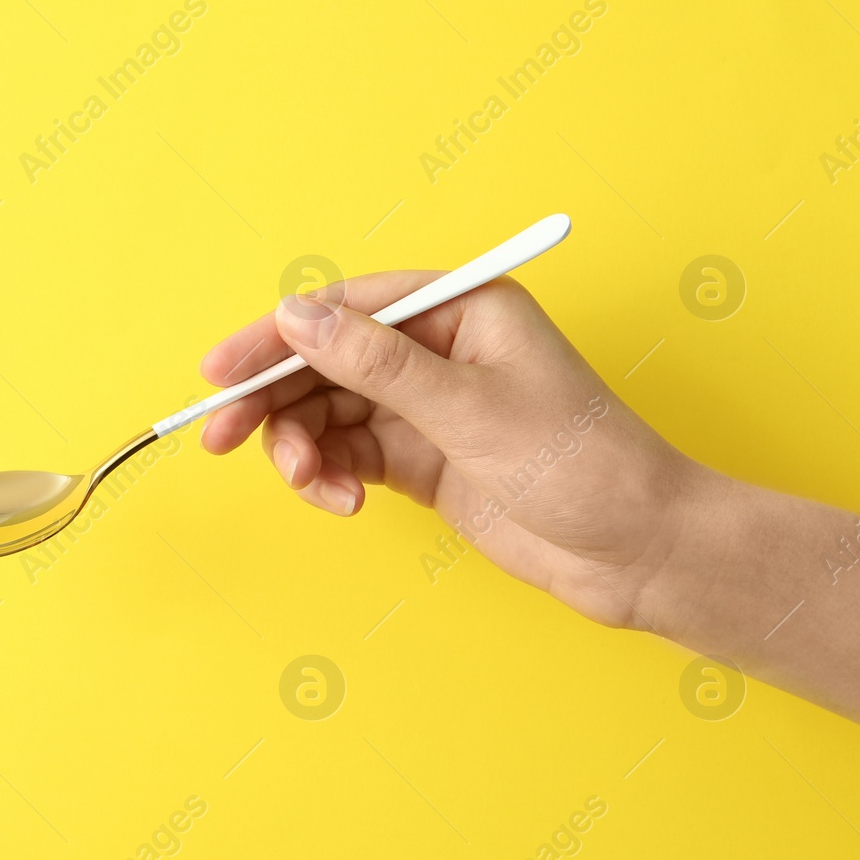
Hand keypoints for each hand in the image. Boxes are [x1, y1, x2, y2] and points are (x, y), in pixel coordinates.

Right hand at [199, 273, 706, 629]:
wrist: (637, 552)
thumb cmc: (582, 463)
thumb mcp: (469, 407)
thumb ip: (376, 362)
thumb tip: (297, 315)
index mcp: (461, 309)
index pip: (345, 307)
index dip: (277, 336)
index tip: (222, 372)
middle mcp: (438, 350)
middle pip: (324, 361)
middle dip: (274, 400)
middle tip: (222, 437)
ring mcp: (427, 407)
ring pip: (328, 412)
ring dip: (303, 448)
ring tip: (312, 486)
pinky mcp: (421, 459)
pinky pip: (348, 454)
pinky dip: (331, 477)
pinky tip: (343, 502)